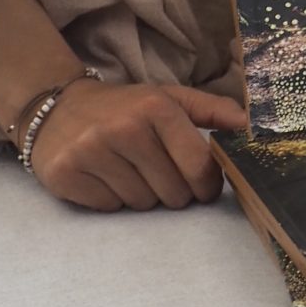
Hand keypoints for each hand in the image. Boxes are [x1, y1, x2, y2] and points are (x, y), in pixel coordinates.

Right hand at [25, 79, 246, 211]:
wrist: (56, 107)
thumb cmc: (124, 108)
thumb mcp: (167, 99)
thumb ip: (211, 110)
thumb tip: (249, 125)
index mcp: (155, 107)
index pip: (199, 168)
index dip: (206, 185)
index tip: (200, 184)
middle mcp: (123, 128)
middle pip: (173, 193)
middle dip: (172, 190)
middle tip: (155, 171)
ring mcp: (91, 151)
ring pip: (142, 204)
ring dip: (141, 194)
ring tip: (127, 170)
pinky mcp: (65, 173)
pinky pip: (109, 207)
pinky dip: (111, 198)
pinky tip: (103, 176)